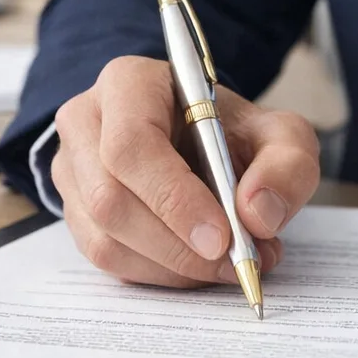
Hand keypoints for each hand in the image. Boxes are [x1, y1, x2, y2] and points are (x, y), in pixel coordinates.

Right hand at [51, 55, 319, 287]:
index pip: (132, 145)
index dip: (173, 198)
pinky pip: (105, 258)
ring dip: (171, 267)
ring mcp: (71, 168)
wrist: (203, 138)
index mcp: (130, 83)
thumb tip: (257, 214)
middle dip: (177, 245)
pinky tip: (197, 266)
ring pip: (104, 238)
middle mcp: (87, 121)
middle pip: (111, 198)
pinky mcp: (73, 210)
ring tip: (229, 265)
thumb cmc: (233, 132)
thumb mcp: (280, 134)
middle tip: (236, 263)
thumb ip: (286, 165)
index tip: (221, 239)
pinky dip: (158, 274)